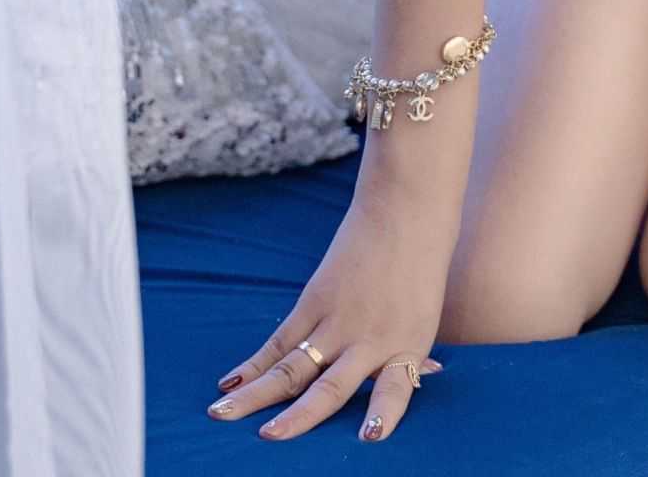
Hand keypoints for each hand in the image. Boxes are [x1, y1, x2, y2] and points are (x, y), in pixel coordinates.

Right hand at [206, 175, 451, 444]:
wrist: (406, 210)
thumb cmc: (422, 269)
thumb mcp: (425, 317)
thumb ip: (409, 352)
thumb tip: (423, 378)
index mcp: (405, 348)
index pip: (395, 389)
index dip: (382, 414)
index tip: (369, 437)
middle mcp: (368, 340)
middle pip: (329, 387)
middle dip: (298, 417)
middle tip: (268, 438)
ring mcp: (338, 319)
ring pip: (291, 365)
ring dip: (256, 392)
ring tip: (222, 414)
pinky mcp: (316, 299)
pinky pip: (282, 339)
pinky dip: (255, 363)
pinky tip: (230, 382)